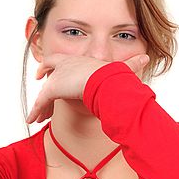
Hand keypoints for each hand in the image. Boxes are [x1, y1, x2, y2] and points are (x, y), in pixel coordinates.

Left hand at [26, 53, 149, 123]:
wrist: (107, 81)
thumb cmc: (115, 77)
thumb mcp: (122, 71)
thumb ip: (131, 66)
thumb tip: (146, 58)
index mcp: (79, 61)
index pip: (60, 61)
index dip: (52, 66)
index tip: (45, 73)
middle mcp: (65, 65)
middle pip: (49, 73)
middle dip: (43, 82)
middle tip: (39, 94)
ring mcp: (58, 76)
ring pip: (44, 92)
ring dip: (40, 105)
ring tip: (37, 117)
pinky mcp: (53, 88)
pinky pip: (41, 102)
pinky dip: (36, 111)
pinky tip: (32, 120)